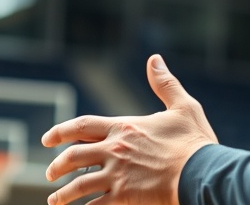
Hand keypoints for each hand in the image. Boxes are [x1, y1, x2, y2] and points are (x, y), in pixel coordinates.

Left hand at [41, 54, 217, 204]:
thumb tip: (154, 60)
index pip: (83, 125)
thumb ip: (165, 83)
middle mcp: (115, 150)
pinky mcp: (124, 197)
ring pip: (78, 185)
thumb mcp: (183, 106)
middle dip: (57, 166)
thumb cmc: (194, 141)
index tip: (47, 139)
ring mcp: (117, 175)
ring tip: (55, 200)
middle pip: (73, 156)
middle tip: (50, 173)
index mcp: (125, 127)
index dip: (61, 131)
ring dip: (63, 194)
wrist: (202, 172)